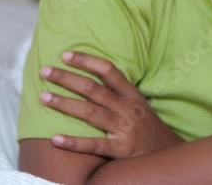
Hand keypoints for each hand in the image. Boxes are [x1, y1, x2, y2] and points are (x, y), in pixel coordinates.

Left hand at [39, 50, 183, 158]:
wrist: (168, 156)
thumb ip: (120, 94)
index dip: (86, 61)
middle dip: (67, 78)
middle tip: (45, 70)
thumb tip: (94, 78)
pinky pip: (93, 145)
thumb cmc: (150, 130)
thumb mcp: (140, 105)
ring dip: (64, 103)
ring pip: (89, 112)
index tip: (65, 55)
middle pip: (93, 89)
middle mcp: (126, 109)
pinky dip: (73, 142)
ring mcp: (123, 129)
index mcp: (131, 95)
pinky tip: (55, 138)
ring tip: (43, 97)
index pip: (108, 71)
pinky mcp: (119, 150)